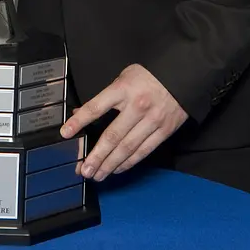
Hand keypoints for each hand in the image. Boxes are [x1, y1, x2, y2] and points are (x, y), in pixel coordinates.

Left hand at [61, 64, 187, 180]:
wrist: (184, 74)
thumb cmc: (150, 75)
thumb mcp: (124, 77)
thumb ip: (105, 96)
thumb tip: (81, 112)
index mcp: (123, 89)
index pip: (96, 107)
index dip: (80, 121)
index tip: (66, 133)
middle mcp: (136, 106)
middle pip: (112, 136)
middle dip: (96, 155)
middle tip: (83, 170)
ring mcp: (151, 120)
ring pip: (127, 148)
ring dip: (110, 164)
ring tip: (96, 175)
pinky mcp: (163, 131)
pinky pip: (143, 151)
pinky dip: (129, 163)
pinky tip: (117, 169)